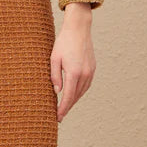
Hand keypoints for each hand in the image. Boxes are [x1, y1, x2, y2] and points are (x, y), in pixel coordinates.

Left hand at [50, 3, 95, 122]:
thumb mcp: (54, 58)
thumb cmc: (63, 42)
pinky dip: (79, 92)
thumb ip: (55, 76)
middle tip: (59, 116)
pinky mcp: (92, 68)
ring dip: (74, 100)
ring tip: (65, 107)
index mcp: (74, 72)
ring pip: (82, 92)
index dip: (63, 109)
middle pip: (75, 96)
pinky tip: (73, 94)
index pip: (68, 97)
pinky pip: (86, 85)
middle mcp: (84, 74)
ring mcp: (90, 71)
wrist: (79, 29)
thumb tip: (57, 92)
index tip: (58, 117)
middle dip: (67, 107)